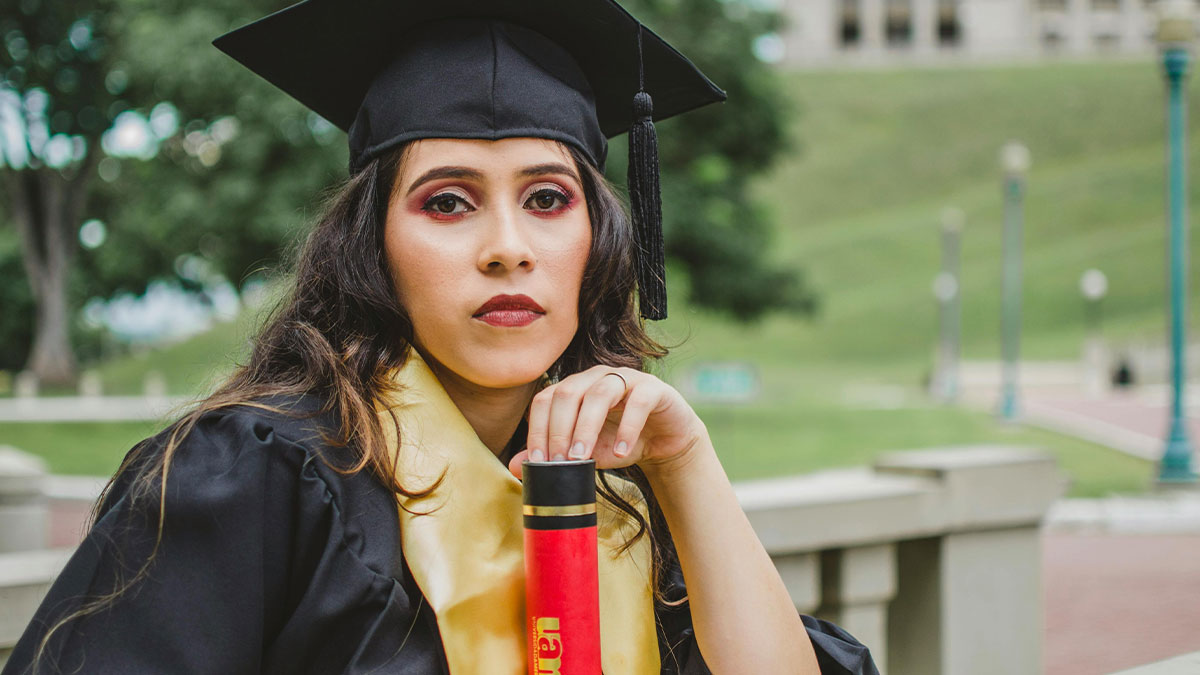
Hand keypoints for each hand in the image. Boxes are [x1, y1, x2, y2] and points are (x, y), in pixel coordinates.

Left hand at [508, 365, 706, 478]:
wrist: (664, 443)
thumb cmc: (619, 443)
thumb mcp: (584, 455)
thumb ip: (553, 458)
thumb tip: (516, 467)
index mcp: (574, 388)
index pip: (545, 399)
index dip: (538, 428)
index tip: (537, 460)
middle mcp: (596, 378)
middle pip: (568, 393)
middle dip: (559, 429)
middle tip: (559, 462)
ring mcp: (625, 379)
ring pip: (599, 394)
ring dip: (587, 428)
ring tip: (583, 458)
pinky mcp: (653, 389)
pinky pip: (638, 402)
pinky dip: (628, 428)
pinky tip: (622, 452)